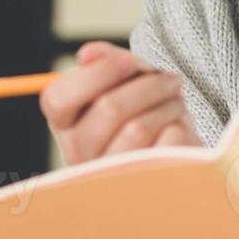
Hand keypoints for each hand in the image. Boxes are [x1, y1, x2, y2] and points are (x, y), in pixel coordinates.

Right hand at [40, 41, 198, 164]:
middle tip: (169, 78)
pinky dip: (180, 126)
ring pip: (138, 127)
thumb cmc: (144, 112)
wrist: (178, 155)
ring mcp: (111, 176)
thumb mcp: (124, 83)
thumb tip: (87, 54)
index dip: (95, 74)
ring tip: (175, 101)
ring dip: (167, 103)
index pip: (57, 99)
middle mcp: (79, 156)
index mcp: (65, 126)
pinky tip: (178, 127)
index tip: (128, 61)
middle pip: (108, 108)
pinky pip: (166, 143)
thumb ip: (106, 61)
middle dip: (148, 84)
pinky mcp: (146, 185)